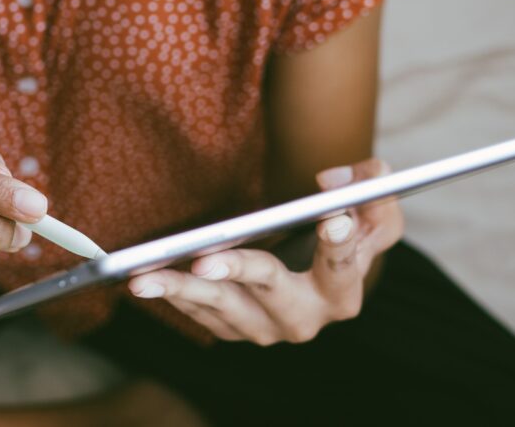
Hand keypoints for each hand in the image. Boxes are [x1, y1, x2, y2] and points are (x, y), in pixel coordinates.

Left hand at [128, 158, 402, 344]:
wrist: (310, 265)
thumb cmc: (338, 227)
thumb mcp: (369, 205)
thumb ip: (371, 186)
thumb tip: (332, 183)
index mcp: (344, 289)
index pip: (345, 264)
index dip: (341, 242)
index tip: (330, 217)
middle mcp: (307, 318)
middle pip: (271, 291)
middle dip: (237, 272)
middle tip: (203, 258)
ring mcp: (267, 329)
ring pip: (224, 308)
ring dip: (182, 289)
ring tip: (143, 276)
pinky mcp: (234, 330)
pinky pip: (200, 314)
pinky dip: (173, 294)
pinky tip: (144, 277)